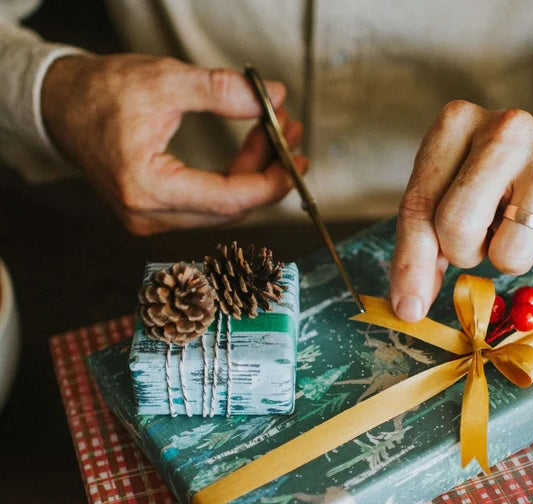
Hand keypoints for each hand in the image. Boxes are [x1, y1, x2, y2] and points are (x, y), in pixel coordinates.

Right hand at [41, 54, 305, 234]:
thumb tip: (272, 98)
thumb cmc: (101, 93)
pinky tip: (249, 153)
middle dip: (266, 174)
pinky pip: (207, 205)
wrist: (61, 106)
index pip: (227, 200)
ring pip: (222, 208)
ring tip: (272, 134)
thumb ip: (222, 91)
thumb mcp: (164, 81)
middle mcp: (149, 215)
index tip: (297, 163)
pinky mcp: (155, 214)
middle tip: (289, 135)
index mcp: (147, 188)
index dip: (269, 184)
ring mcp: (151, 219)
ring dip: (252, 175)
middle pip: (229, 208)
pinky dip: (232, 180)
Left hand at [390, 101, 532, 320]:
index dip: (411, 264)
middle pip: (456, 226)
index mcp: (457, 123)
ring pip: (509, 252)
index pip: (419, 206)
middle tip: (485, 237)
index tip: (409, 308)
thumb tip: (410, 307)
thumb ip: (422, 248)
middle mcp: (508, 126)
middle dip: (466, 253)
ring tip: (524, 227)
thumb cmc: (502, 191)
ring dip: (511, 258)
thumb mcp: (450, 202)